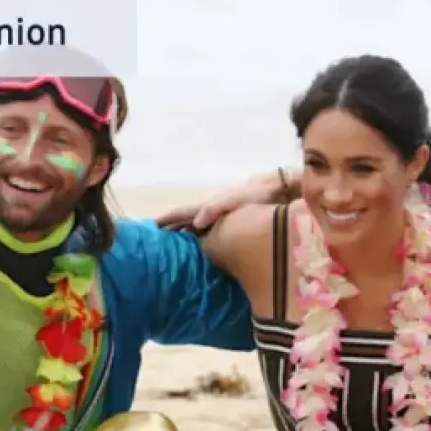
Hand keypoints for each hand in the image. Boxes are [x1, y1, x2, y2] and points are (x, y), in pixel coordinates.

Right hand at [153, 169, 289, 232]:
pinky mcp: (234, 221)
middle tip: (157, 239)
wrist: (278, 187)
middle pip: (188, 219)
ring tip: (175, 243)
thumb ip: (216, 208)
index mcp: (210, 205)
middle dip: (173, 227)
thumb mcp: (236, 199)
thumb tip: (196, 223)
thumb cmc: (257, 192)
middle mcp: (214, 210)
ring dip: (186, 232)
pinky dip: (203, 235)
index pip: (184, 212)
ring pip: (199, 224)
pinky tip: (204, 244)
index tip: (152, 226)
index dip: (169, 219)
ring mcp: (223, 215)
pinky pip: (213, 229)